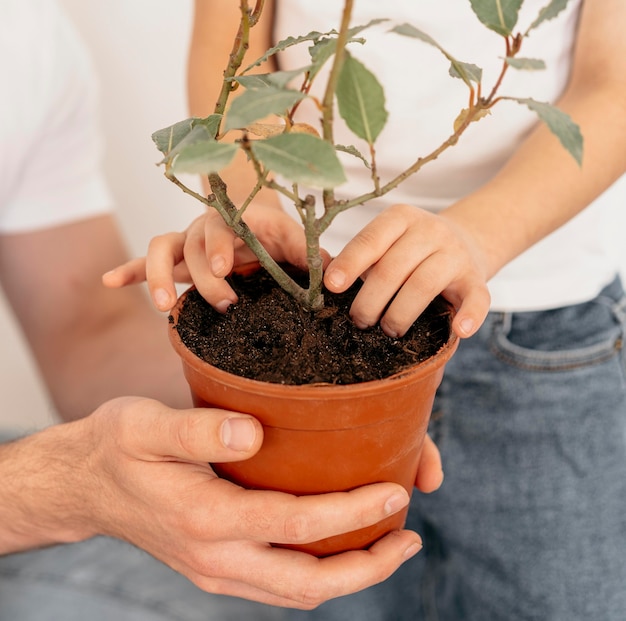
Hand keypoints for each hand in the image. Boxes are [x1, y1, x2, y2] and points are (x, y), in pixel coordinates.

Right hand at [1, 397, 426, 608]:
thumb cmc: (117, 447)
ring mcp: (216, 570)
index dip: (353, 513)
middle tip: (409, 537)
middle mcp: (216, 558)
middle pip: (307, 583)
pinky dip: (319, 571)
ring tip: (389, 543)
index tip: (395, 492)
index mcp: (205, 520)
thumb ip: (197, 430)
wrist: (86, 483)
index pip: (298, 527)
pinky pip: (279, 584)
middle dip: (368, 567)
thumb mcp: (145, 425)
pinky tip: (338, 543)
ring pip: (296, 592)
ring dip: (349, 575)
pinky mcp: (216, 566)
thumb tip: (253, 432)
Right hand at [104, 207, 329, 313]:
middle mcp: (205, 228)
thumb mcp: (297, 243)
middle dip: (202, 277)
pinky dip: (128, 271)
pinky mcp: (174, 260)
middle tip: (223, 304)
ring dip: (155, 276)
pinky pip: (143, 261)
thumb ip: (314, 256)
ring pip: (159, 248)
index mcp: (235, 218)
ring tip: (164, 306)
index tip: (226, 271)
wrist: (259, 224)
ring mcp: (186, 242)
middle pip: (190, 246)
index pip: (219, 225)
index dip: (218, 246)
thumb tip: (337, 277)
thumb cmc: (280, 236)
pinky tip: (109, 281)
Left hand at [323, 203, 490, 338]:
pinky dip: (469, 315)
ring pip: (423, 285)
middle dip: (369, 301)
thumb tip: (330, 285)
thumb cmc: (410, 250)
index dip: (350, 264)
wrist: (467, 240)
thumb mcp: (388, 243)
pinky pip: (477, 298)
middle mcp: (430, 231)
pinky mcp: (476, 279)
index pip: (370, 240)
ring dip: (400, 314)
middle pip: (393, 269)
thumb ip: (364, 258)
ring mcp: (455, 254)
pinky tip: (459, 331)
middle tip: (358, 321)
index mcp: (400, 218)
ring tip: (388, 331)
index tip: (332, 286)